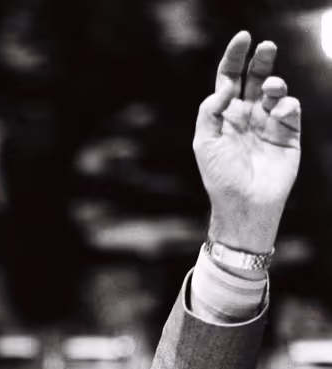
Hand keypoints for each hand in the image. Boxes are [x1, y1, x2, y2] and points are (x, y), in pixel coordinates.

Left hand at [193, 32, 300, 253]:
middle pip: (256, 78)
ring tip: (272, 89)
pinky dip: (286, 105)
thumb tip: (225, 84)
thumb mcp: (204, 141)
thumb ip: (210, 109)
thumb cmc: (220, 178)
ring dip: (275, 83)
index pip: (230, 78)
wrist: (244, 205)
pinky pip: (290, 109)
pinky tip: (279, 113)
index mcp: (226, 116)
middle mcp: (248, 116)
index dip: (235, 57)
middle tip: (266, 47)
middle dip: (261, 60)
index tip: (243, 38)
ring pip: (276, 90)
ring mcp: (268, 124)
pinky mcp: (288, 135)